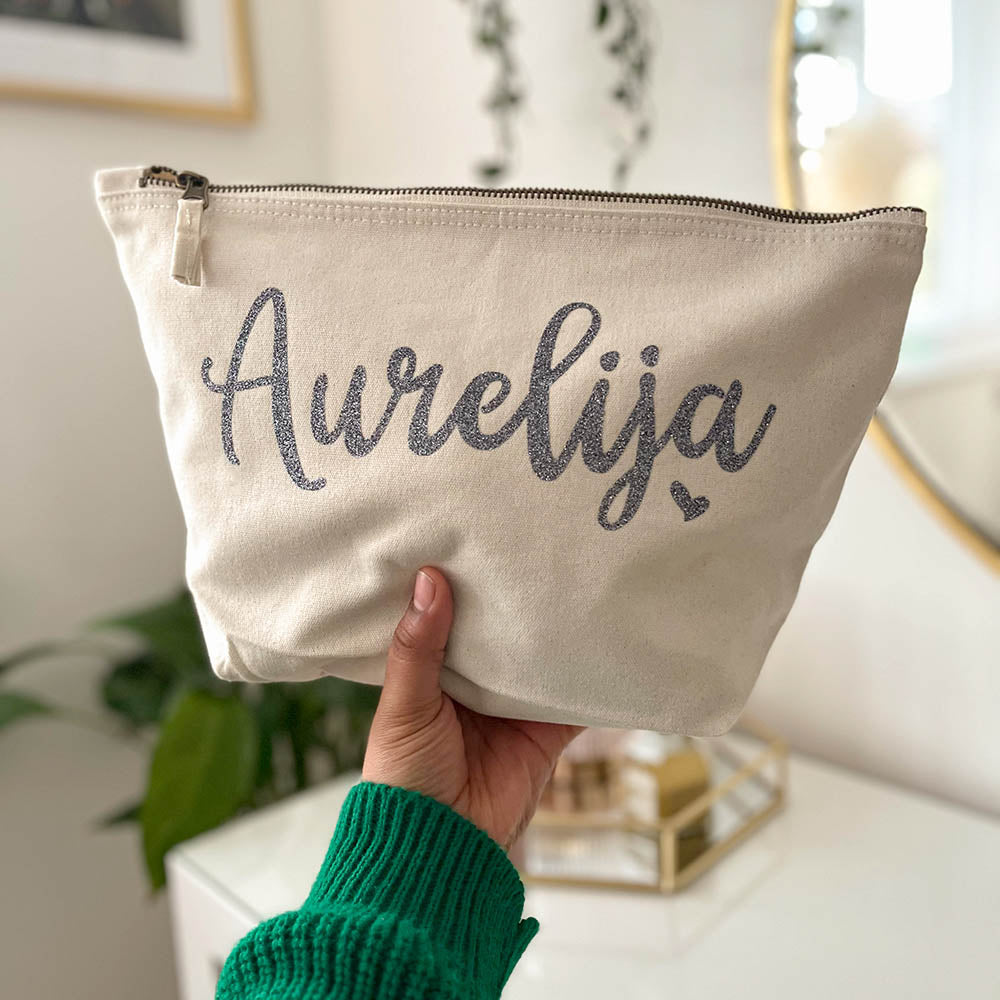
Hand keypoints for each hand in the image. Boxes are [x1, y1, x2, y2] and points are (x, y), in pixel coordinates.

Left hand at [362, 567, 581, 848]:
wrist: (443, 850)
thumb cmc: (405, 776)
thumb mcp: (404, 706)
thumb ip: (417, 647)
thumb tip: (431, 578)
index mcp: (435, 672)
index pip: (452, 616)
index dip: (463, 582)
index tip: (476, 536)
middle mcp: (476, 684)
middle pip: (502, 633)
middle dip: (516, 600)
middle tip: (536, 544)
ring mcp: (514, 707)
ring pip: (540, 658)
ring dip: (554, 631)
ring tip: (575, 577)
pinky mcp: (547, 732)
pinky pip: (575, 699)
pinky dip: (592, 676)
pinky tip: (607, 638)